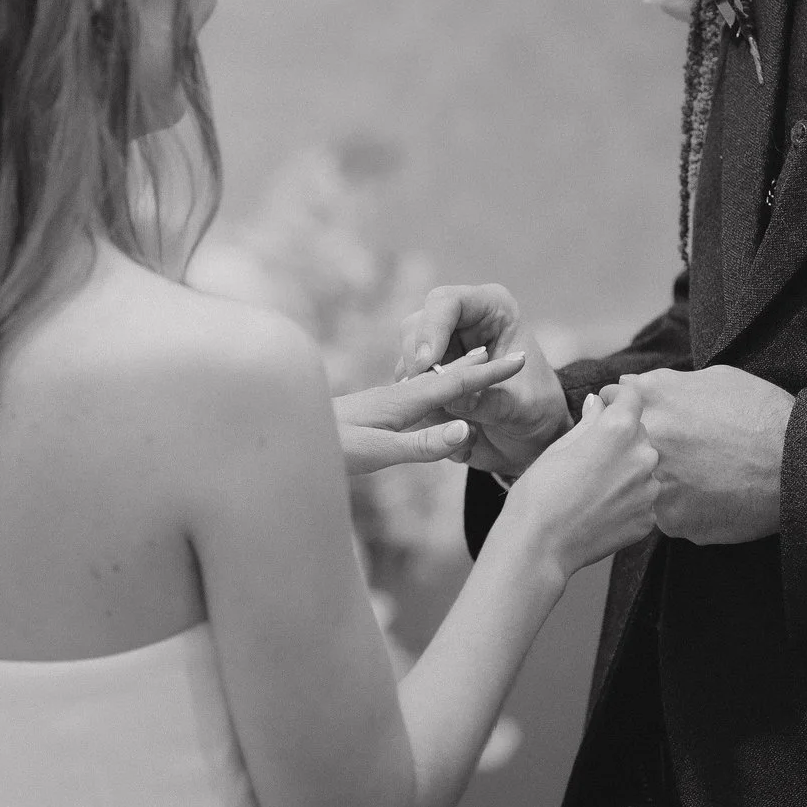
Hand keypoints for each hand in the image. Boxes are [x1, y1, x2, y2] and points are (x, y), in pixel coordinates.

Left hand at [331, 347, 522, 474]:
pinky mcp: (372, 413)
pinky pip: (415, 395)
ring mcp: (383, 402)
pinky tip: (425, 394)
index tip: (521, 359)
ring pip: (430, 383)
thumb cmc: (329, 451)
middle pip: (446, 376)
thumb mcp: (378, 453)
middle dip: (478, 367)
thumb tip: (465, 430)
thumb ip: (422, 444)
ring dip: (456, 374)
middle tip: (507, 353)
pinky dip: (434, 389)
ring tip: (475, 363)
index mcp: (403, 402)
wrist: (285, 442)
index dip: (490, 374)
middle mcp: (396, 395)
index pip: (456, 384)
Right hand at [395, 283, 569, 476]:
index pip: (448, 302)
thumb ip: (489, 401)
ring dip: (417, 391)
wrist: (531, 438)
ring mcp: (441, 348)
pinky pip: (407, 388)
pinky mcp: (429, 377)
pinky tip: (442, 429)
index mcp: (491, 309)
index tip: (427, 363)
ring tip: (445, 419)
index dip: (432, 328)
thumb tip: (452, 399)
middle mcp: (461, 322)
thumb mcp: (522, 407)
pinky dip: (418, 409)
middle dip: (418, 362)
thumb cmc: (537, 410)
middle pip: (416, 327)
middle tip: (423, 394)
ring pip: (407, 359)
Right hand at [502, 383, 658, 575]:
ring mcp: (648, 490)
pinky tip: (602, 506)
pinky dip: (627, 497)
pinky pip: (642, 497)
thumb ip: (588, 421)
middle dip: (619, 434)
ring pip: (643, 466)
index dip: (617, 395)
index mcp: (619, 430)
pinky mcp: (648, 518)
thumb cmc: (541, 491)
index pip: (632, 398)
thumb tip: (598, 404)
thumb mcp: (560, 446)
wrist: (541, 545)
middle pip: (639, 433)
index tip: (606, 401)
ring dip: (626, 467)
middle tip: (592, 450)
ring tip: (595, 483)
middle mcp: (642, 456)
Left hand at [617, 366, 793, 544]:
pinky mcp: (672, 522)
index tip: (636, 419)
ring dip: (654, 482)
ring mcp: (655, 485)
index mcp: (651, 400)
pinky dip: (680, 508)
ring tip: (692, 477)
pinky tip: (706, 499)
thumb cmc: (761, 413)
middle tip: (666, 451)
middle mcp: (644, 442)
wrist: (797, 462)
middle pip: (615, 445)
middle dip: (632, 447)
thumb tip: (629, 385)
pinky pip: (665, 515)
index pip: (609, 402)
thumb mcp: (715, 379)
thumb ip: (665, 384)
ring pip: (637, 486)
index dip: (623, 411)